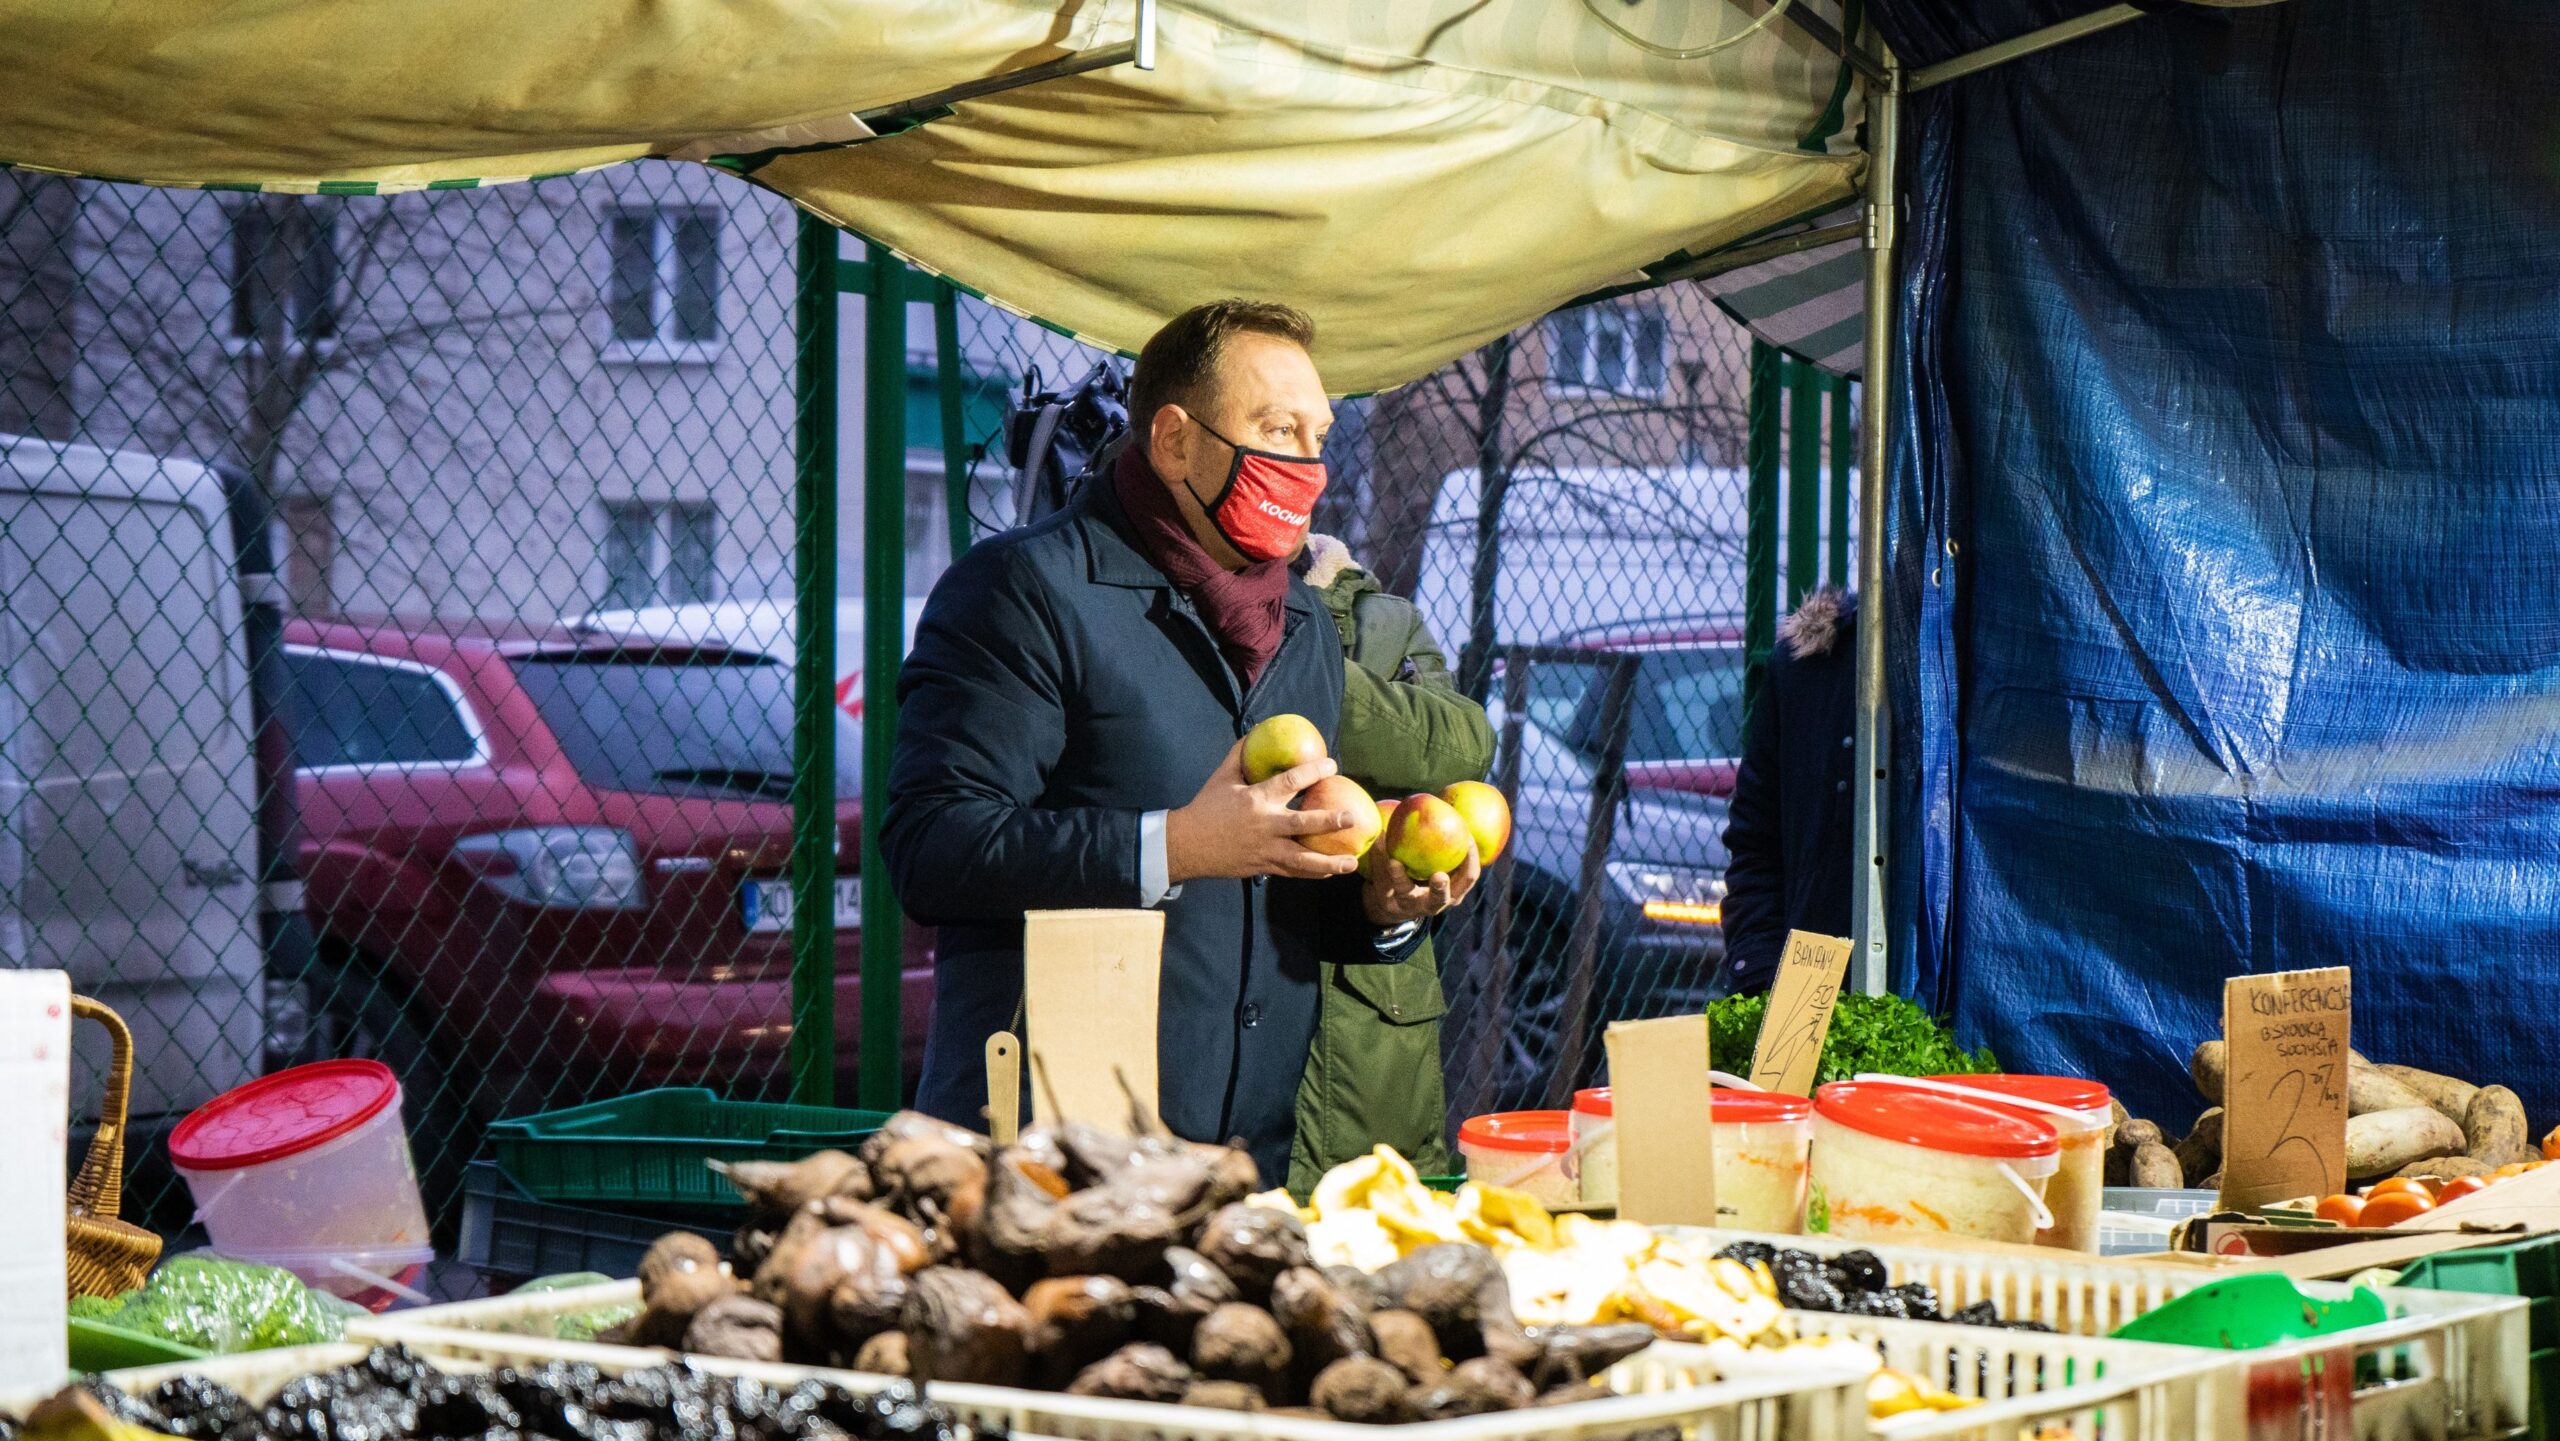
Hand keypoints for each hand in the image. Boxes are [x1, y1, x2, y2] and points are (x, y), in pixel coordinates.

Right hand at [1164, 739, 1362, 883]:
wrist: (1187, 845)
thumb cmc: (1206, 806)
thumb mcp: (1222, 776)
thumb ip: (1241, 753)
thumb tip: (1258, 729)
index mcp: (1256, 799)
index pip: (1290, 782)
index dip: (1313, 771)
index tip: (1332, 765)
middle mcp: (1265, 825)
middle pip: (1303, 825)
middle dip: (1330, 821)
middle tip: (1351, 818)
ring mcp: (1266, 849)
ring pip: (1302, 859)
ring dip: (1329, 861)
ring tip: (1352, 862)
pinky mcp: (1264, 867)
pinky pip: (1293, 872)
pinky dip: (1313, 873)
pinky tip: (1331, 872)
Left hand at [1361, 841, 1479, 926]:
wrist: (1393, 899)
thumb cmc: (1426, 873)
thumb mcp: (1440, 862)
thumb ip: (1447, 842)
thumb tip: (1453, 807)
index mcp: (1452, 892)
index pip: (1468, 877)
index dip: (1471, 860)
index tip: (1468, 838)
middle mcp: (1433, 903)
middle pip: (1441, 899)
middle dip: (1441, 888)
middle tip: (1439, 876)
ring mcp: (1408, 905)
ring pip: (1405, 893)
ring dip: (1399, 878)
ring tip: (1393, 862)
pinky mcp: (1386, 902)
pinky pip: (1382, 881)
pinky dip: (1378, 861)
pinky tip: (1378, 842)